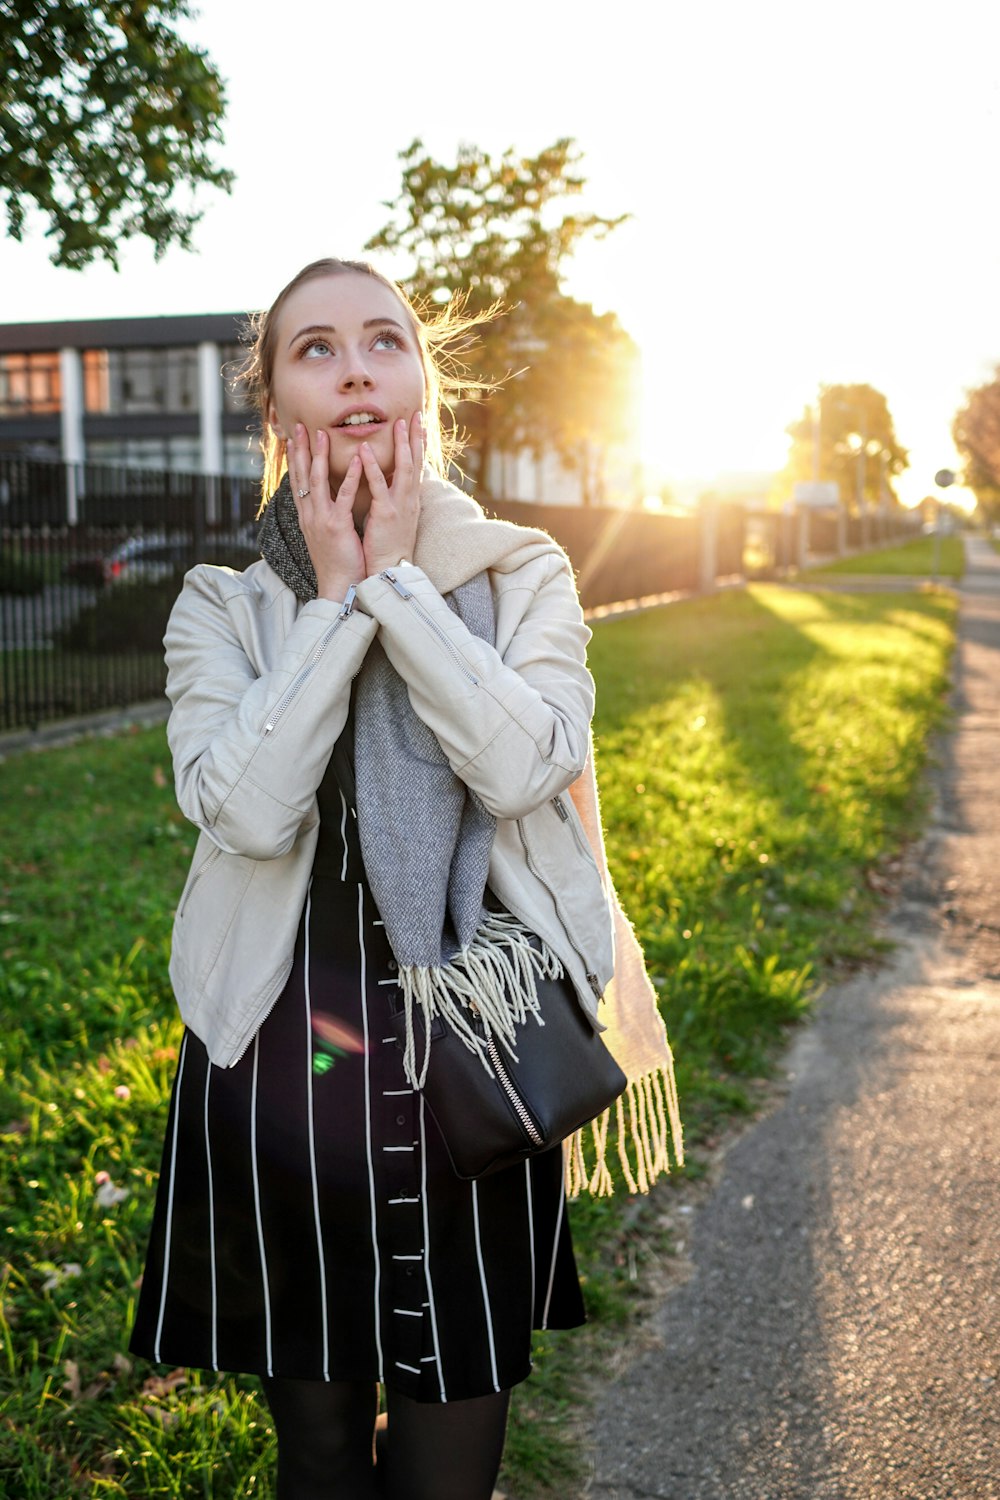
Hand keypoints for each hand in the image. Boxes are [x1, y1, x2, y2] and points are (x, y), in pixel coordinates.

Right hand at [286, 424, 365, 600]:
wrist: (340, 588)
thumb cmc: (338, 563)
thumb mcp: (326, 536)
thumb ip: (324, 516)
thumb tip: (325, 503)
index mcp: (307, 517)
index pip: (297, 482)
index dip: (294, 460)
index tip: (292, 439)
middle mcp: (309, 515)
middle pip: (301, 476)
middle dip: (300, 449)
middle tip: (300, 426)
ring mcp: (321, 520)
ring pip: (317, 481)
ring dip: (319, 455)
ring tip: (323, 433)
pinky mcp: (337, 526)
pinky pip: (344, 497)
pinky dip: (350, 477)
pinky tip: (357, 460)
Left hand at [360, 411, 423, 576]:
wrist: (390, 570)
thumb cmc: (389, 545)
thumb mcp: (396, 517)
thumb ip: (395, 497)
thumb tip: (396, 483)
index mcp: (410, 499)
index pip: (416, 465)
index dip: (418, 444)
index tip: (419, 423)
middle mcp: (409, 499)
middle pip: (416, 461)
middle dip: (417, 436)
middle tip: (416, 413)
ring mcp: (399, 505)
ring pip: (404, 468)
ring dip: (401, 444)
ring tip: (398, 422)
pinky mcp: (385, 514)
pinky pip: (378, 486)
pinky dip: (372, 467)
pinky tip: (365, 449)